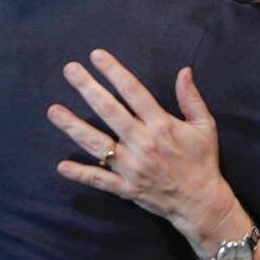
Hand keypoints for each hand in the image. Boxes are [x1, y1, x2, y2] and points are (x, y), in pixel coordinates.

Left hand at [47, 49, 237, 250]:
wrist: (201, 203)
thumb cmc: (202, 161)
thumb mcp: (205, 127)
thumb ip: (191, 99)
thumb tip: (184, 71)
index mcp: (162, 125)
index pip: (134, 92)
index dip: (114, 72)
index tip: (97, 56)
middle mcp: (144, 143)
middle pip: (110, 111)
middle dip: (88, 88)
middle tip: (70, 70)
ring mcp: (132, 167)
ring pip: (98, 144)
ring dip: (74, 126)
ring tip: (53, 110)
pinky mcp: (126, 188)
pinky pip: (99, 180)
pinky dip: (80, 174)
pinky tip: (62, 166)